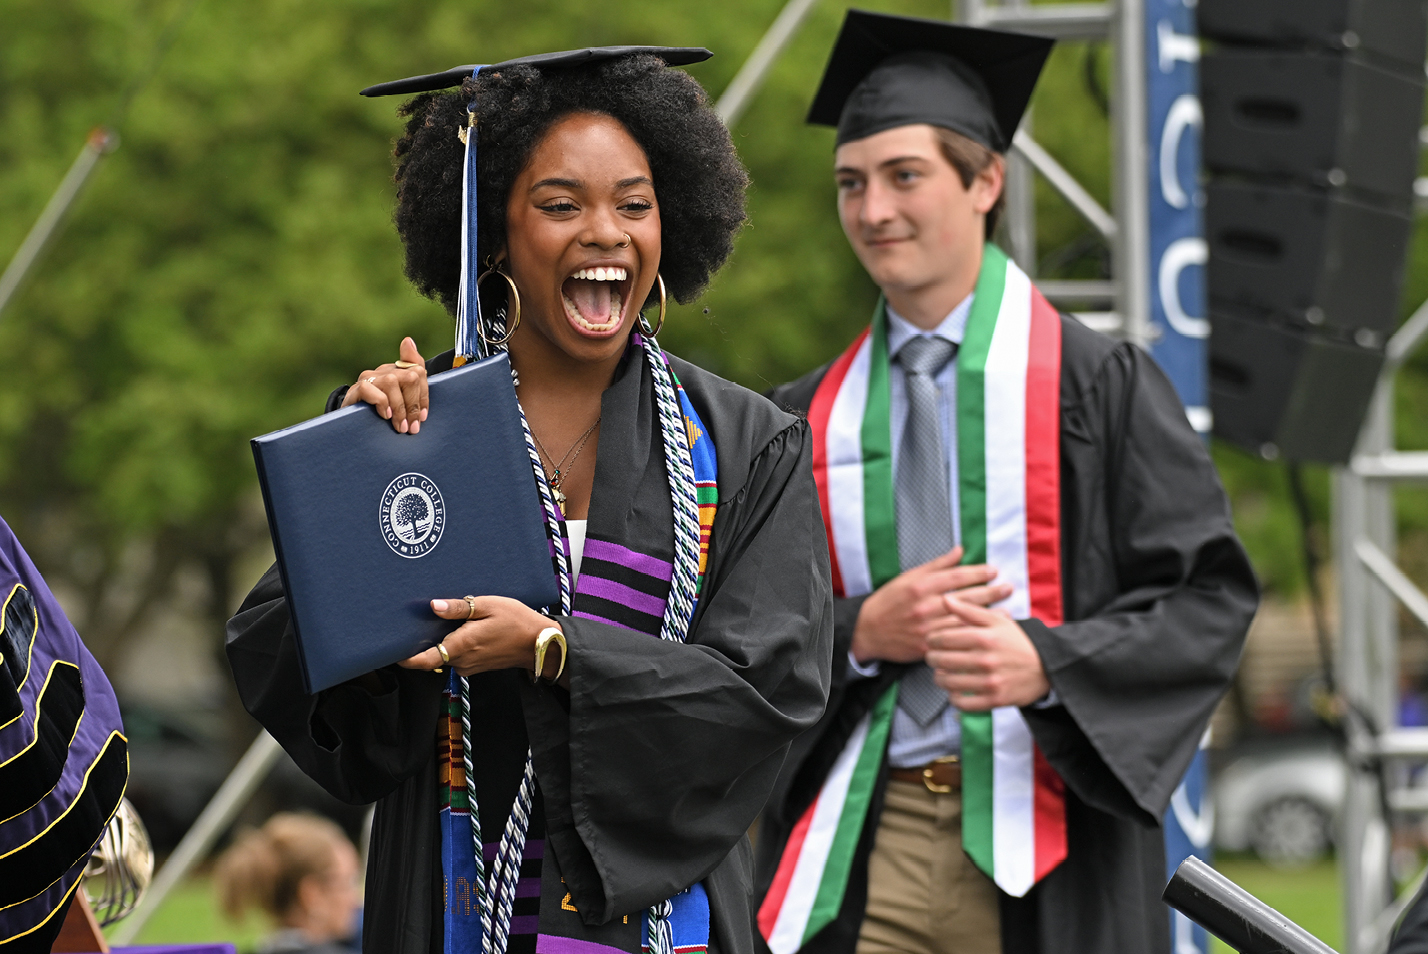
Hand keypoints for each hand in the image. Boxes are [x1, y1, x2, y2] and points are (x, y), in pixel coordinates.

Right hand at [340, 336, 428, 433]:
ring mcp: (368, 379)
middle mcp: (383, 371)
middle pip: (410, 377)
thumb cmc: (383, 417)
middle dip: (414, 405)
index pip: (419, 371)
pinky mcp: (354, 390)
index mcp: (397, 372)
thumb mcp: (404, 405)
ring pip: (391, 382)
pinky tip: (385, 416)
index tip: (422, 417)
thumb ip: (415, 383)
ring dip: (399, 408)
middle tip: (412, 427)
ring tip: (400, 427)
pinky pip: (369, 389)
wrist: (354, 427)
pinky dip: (380, 403)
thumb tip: (408, 342)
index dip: (424, 396)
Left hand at [398, 596, 559, 678]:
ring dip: (443, 641)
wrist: (540, 643)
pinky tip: (465, 629)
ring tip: (450, 620)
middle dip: (425, 640)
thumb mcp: (489, 606)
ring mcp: (469, 666)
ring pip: (445, 654)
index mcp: (462, 645)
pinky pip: (457, 656)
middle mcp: (462, 660)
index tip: (390, 652)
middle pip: (432, 654)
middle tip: (422, 621)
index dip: (405, 658)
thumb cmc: (517, 622)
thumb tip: (434, 606)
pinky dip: (455, 644)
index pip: (424, 660)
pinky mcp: (475, 666)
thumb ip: (460, 608)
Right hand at [850, 546, 1012, 664]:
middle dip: (990, 591)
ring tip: (1007, 611)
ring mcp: (927, 627)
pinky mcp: (927, 646)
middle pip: (965, 597)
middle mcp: (925, 606)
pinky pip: (954, 640)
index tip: (993, 570)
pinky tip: (986, 632)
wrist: (867, 631)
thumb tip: (959, 550)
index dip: (977, 572)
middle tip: (1008, 587)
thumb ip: (936, 565)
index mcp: (920, 586)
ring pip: (963, 620)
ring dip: (988, 615)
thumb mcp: (908, 577)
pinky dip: (972, 635)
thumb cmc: (888, 602)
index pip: (956, 576)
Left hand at [925, 597, 1049, 710]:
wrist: (1047, 667)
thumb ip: (968, 609)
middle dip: (932, 658)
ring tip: (942, 673)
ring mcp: (990, 682)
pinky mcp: (995, 700)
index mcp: (984, 638)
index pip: (942, 638)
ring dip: (939, 678)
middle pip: (941, 661)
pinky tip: (955, 691)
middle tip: (933, 657)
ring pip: (948, 683)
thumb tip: (944, 599)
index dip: (931, 639)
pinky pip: (963, 704)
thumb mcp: (996, 620)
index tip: (931, 641)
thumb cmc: (1016, 641)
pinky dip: (954, 698)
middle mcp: (986, 660)